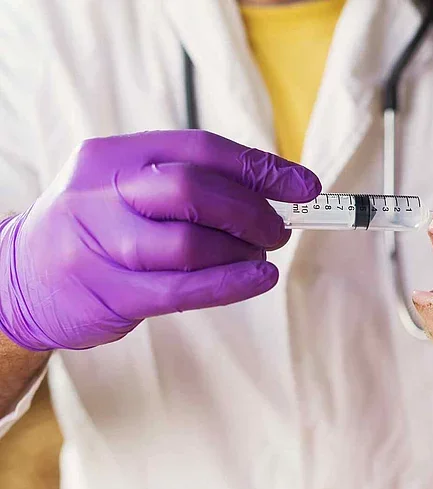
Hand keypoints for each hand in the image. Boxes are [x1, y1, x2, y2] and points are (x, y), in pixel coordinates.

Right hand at [0, 130, 320, 351]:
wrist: (17, 279)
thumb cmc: (96, 229)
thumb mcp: (124, 187)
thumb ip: (186, 182)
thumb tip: (273, 191)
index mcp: (113, 157)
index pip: (200, 149)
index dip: (261, 168)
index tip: (304, 186)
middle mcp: (101, 194)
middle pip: (193, 190)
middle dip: (252, 211)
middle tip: (279, 230)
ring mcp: (101, 246)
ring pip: (190, 244)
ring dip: (242, 252)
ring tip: (259, 257)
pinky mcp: (109, 294)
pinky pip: (182, 289)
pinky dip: (231, 283)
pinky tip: (260, 279)